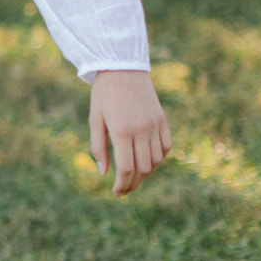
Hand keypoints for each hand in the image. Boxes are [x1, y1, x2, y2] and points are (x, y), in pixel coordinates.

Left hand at [89, 69, 171, 195]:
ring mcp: (155, 125)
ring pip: (156, 161)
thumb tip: (103, 172)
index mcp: (121, 131)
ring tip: (134, 175)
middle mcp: (141, 130)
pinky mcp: (163, 120)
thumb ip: (98, 146)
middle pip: (143, 168)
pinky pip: (166, 147)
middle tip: (124, 188)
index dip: (123, 185)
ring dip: (146, 172)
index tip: (116, 192)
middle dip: (133, 183)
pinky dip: (158, 158)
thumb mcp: (95, 118)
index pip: (126, 168)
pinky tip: (147, 160)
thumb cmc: (104, 93)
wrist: (122, 67)